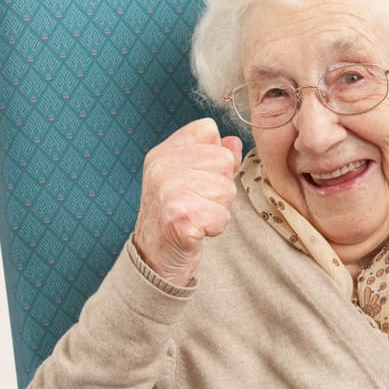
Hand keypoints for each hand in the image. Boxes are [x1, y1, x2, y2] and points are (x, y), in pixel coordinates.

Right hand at [133, 118, 242, 287]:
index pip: (208, 129)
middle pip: (224, 160)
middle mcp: (162, 167)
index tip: (199, 178)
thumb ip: (213, 157)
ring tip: (195, 216)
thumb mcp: (190, 178)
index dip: (215, 155)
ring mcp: (168, 191)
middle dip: (220, 187)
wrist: (154, 259)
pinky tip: (196, 232)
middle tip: (197, 203)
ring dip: (218, 209)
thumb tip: (233, 141)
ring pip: (227, 189)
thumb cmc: (176, 216)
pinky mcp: (179, 219)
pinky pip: (221, 217)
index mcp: (163, 152)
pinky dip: (214, 228)